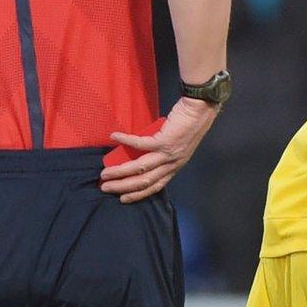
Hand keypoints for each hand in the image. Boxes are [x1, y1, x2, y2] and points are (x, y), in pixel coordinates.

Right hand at [101, 97, 220, 203]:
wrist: (200, 109)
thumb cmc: (188, 124)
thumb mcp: (176, 146)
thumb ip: (162, 154)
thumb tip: (141, 155)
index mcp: (174, 167)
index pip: (155, 186)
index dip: (137, 194)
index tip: (122, 198)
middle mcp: (172, 164)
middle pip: (144, 181)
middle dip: (123, 186)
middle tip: (105, 187)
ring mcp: (168, 153)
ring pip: (140, 168)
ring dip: (120, 171)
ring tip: (105, 172)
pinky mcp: (164, 140)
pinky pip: (140, 143)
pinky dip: (125, 140)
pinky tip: (114, 137)